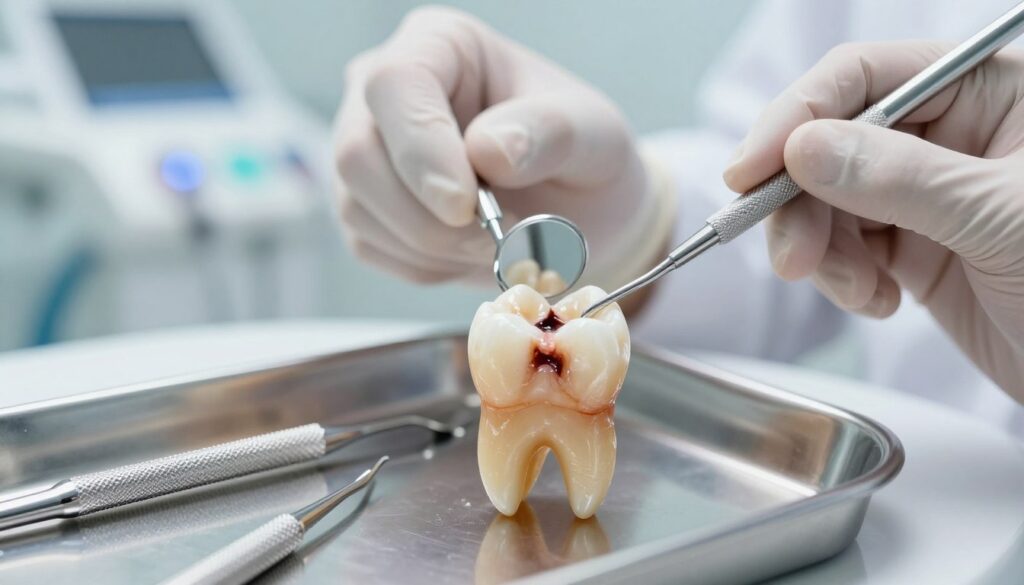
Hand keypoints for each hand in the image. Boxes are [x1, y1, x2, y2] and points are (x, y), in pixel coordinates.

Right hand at [333, 7, 645, 282]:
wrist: (578, 209)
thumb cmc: (582, 155)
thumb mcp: (594, 134)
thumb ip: (550, 132)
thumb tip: (486, 150)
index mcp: (439, 45)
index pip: (396, 84)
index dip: (422, 150)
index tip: (466, 206)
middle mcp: (386, 91)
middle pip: (358, 155)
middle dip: (428, 217)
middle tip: (498, 239)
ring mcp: (367, 148)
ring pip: (358, 209)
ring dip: (433, 247)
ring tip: (498, 244)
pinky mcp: (363, 205)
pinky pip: (371, 247)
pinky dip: (427, 265)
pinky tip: (470, 253)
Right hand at [724, 41, 1023, 394]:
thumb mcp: (1000, 218)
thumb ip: (899, 177)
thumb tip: (802, 148)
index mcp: (988, 92)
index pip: (865, 78)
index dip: (796, 116)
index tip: (748, 169)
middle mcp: (948, 135)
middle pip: (830, 142)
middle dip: (800, 201)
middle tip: (792, 257)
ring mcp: (926, 193)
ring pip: (825, 200)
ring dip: (819, 248)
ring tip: (856, 290)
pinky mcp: (913, 247)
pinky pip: (843, 247)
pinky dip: (842, 277)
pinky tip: (878, 300)